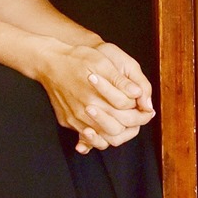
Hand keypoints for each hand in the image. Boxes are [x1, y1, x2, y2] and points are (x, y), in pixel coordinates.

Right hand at [35, 40, 155, 153]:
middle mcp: (85, 112)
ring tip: (128, 124)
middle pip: (117, 130)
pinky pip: (86, 138)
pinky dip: (99, 137)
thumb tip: (138, 93)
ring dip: (118, 134)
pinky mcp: (67, 121)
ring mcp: (75, 119)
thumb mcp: (102, 62)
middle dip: (133, 125)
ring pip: (102, 139)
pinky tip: (107, 128)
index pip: (128, 114)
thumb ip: (120, 80)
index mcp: (97, 97)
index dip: (142, 113)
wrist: (49, 62)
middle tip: (142, 118)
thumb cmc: (77, 59)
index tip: (149, 110)